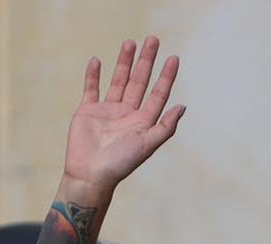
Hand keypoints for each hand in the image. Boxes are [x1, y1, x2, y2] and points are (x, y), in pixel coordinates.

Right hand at [63, 37, 185, 197]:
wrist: (89, 176)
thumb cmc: (119, 165)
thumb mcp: (147, 145)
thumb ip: (165, 127)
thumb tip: (182, 106)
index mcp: (142, 121)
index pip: (158, 94)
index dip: (166, 76)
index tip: (173, 58)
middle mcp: (126, 113)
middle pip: (139, 82)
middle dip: (146, 61)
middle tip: (153, 40)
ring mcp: (107, 111)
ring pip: (118, 81)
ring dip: (124, 63)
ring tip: (129, 43)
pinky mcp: (87, 112)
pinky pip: (91, 89)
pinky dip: (93, 75)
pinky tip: (97, 61)